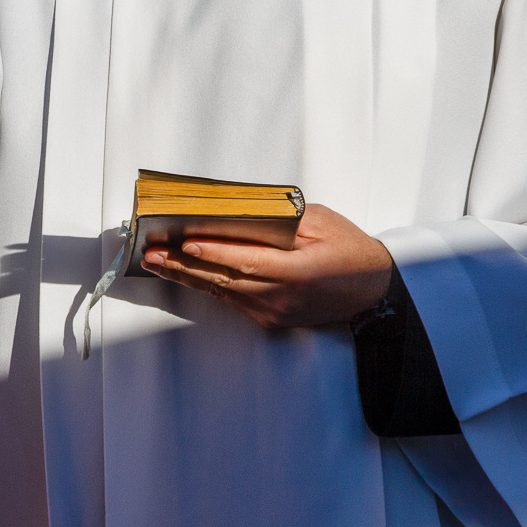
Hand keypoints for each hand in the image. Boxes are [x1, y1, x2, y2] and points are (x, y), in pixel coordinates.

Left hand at [141, 203, 392, 328]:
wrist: (374, 289)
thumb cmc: (349, 248)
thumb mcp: (321, 221)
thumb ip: (280, 217)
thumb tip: (238, 208)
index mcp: (299, 272)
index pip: (247, 262)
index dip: (214, 253)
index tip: (184, 243)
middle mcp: (284, 297)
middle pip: (226, 280)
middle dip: (184, 266)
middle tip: (152, 254)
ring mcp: (277, 312)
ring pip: (224, 293)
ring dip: (188, 277)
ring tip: (157, 263)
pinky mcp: (273, 319)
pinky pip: (234, 301)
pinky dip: (208, 286)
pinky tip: (185, 274)